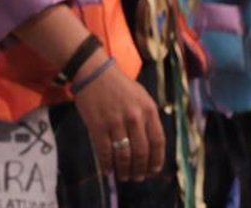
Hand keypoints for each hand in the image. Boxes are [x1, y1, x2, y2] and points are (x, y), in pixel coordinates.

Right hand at [72, 62, 164, 181]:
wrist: (92, 71)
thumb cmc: (118, 85)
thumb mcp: (141, 96)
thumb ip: (148, 118)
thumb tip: (151, 145)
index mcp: (148, 110)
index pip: (158, 142)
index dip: (156, 160)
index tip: (153, 171)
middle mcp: (134, 117)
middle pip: (141, 152)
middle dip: (140, 169)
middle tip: (137, 178)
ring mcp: (115, 122)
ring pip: (124, 155)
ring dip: (124, 170)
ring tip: (124, 176)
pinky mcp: (97, 125)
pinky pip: (104, 151)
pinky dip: (107, 164)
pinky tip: (108, 170)